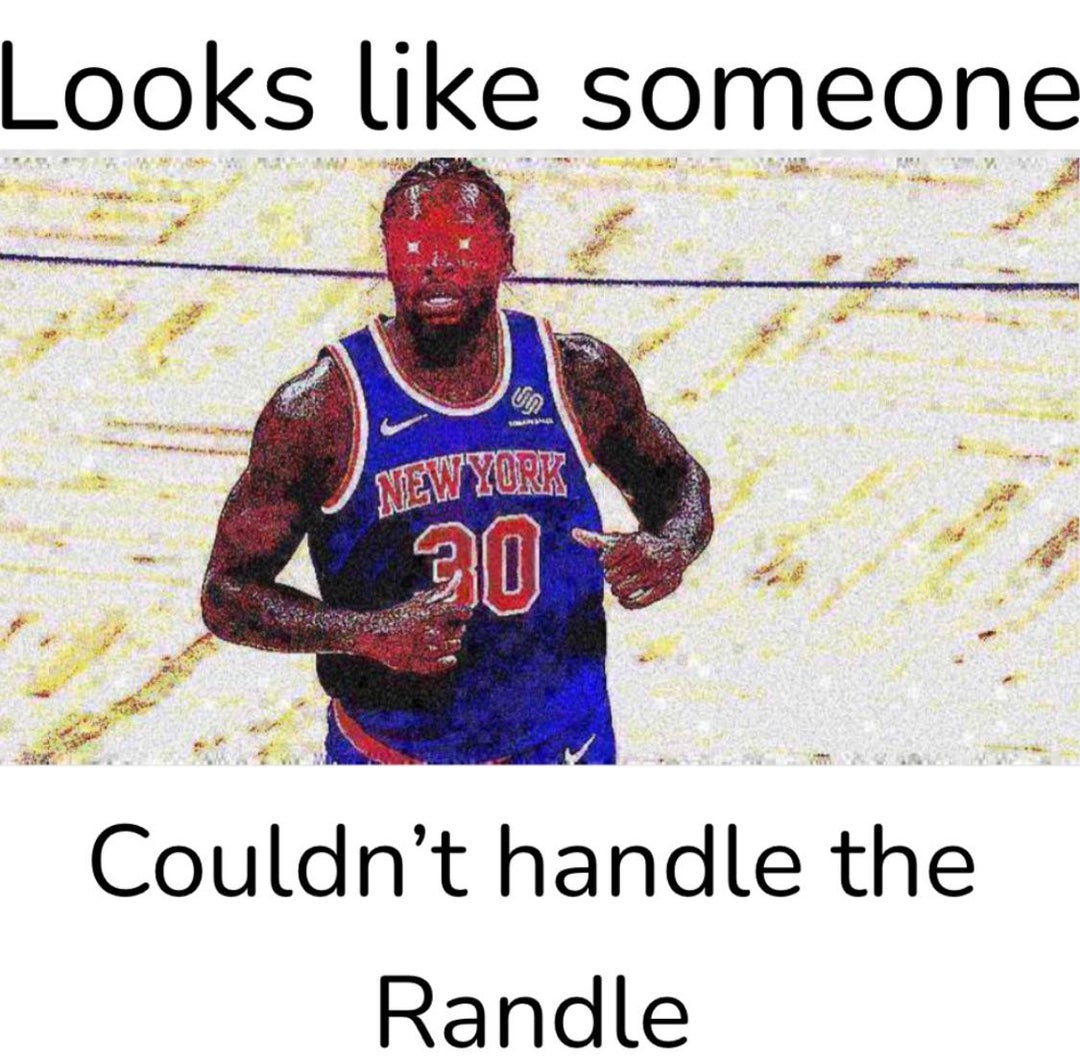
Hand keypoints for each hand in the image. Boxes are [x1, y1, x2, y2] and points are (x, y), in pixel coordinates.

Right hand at [357, 572, 473, 674]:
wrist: (371, 633)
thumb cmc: (398, 615)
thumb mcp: (419, 601)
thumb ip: (440, 592)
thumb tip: (458, 575)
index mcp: (426, 613)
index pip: (454, 611)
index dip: (463, 612)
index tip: (467, 613)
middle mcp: (424, 630)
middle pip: (453, 632)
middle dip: (459, 630)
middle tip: (460, 629)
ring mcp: (418, 647)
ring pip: (447, 648)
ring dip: (454, 645)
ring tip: (455, 642)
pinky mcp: (411, 662)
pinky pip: (434, 665)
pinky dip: (445, 663)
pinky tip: (452, 659)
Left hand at [572, 528, 688, 608]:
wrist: (675, 549)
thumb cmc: (640, 545)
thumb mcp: (620, 540)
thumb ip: (596, 540)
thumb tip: (574, 533)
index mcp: (634, 542)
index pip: (605, 561)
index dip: (607, 562)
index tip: (616, 559)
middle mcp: (647, 556)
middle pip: (611, 577)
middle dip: (613, 576)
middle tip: (621, 573)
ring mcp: (657, 573)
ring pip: (621, 591)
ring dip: (618, 590)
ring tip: (624, 584)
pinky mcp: (665, 587)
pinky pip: (636, 603)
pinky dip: (627, 603)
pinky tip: (626, 598)